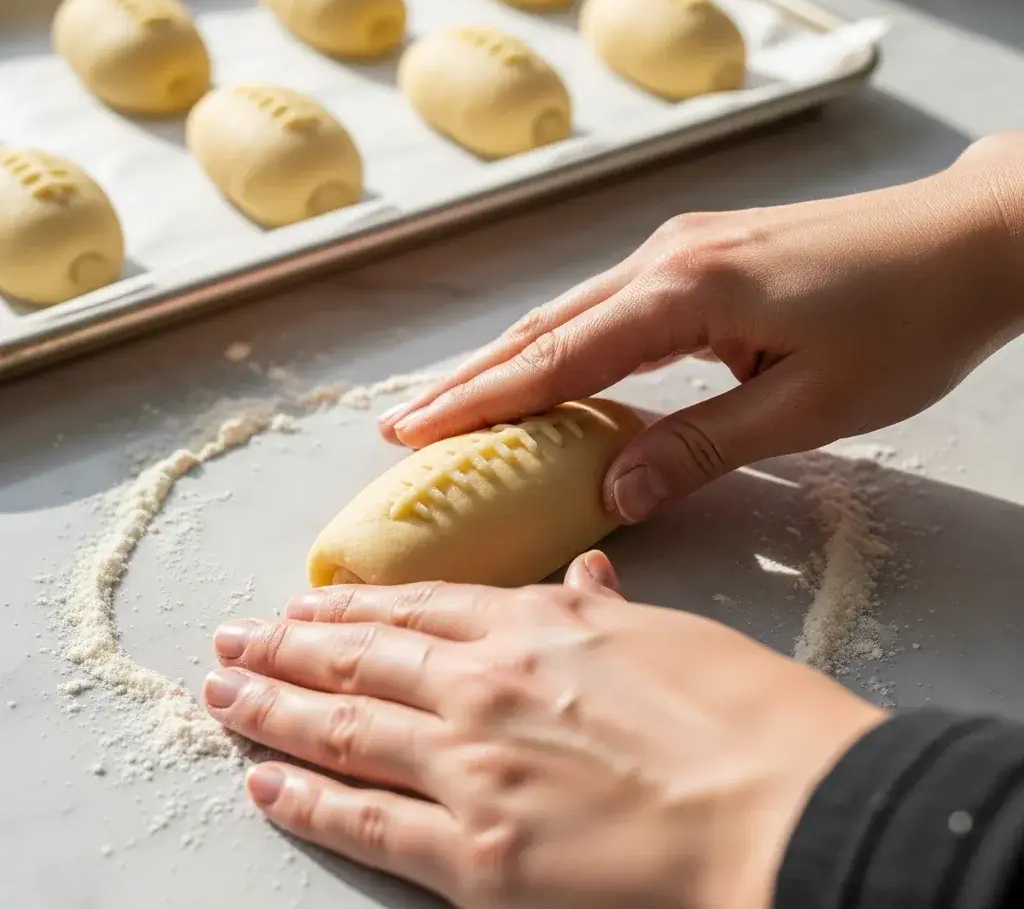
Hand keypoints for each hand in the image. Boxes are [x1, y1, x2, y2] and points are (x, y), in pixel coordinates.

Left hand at [204, 558, 884, 908]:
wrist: (783, 810)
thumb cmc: (745, 717)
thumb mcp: (673, 636)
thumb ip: (606, 609)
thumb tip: (582, 575)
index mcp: (537, 625)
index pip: (419, 608)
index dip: (354, 607)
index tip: (308, 605)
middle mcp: (486, 686)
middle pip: (361, 659)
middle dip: (287, 648)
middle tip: (234, 637)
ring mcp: (472, 768)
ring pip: (342, 729)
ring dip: (272, 708)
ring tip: (224, 691)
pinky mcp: (475, 858)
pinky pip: (367, 822)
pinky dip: (307, 800)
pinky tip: (265, 782)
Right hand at [380, 133, 1023, 522]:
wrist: (970, 241)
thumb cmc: (905, 321)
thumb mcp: (808, 404)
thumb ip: (701, 447)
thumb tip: (612, 492)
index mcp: (685, 291)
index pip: (558, 357)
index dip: (482, 399)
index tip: (416, 430)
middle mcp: (665, 259)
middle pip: (544, 327)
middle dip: (470, 378)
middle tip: (405, 423)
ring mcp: (680, 250)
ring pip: (569, 312)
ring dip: (509, 359)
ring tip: (452, 403)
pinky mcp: (700, 256)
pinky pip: (607, 306)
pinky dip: (560, 343)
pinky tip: (543, 369)